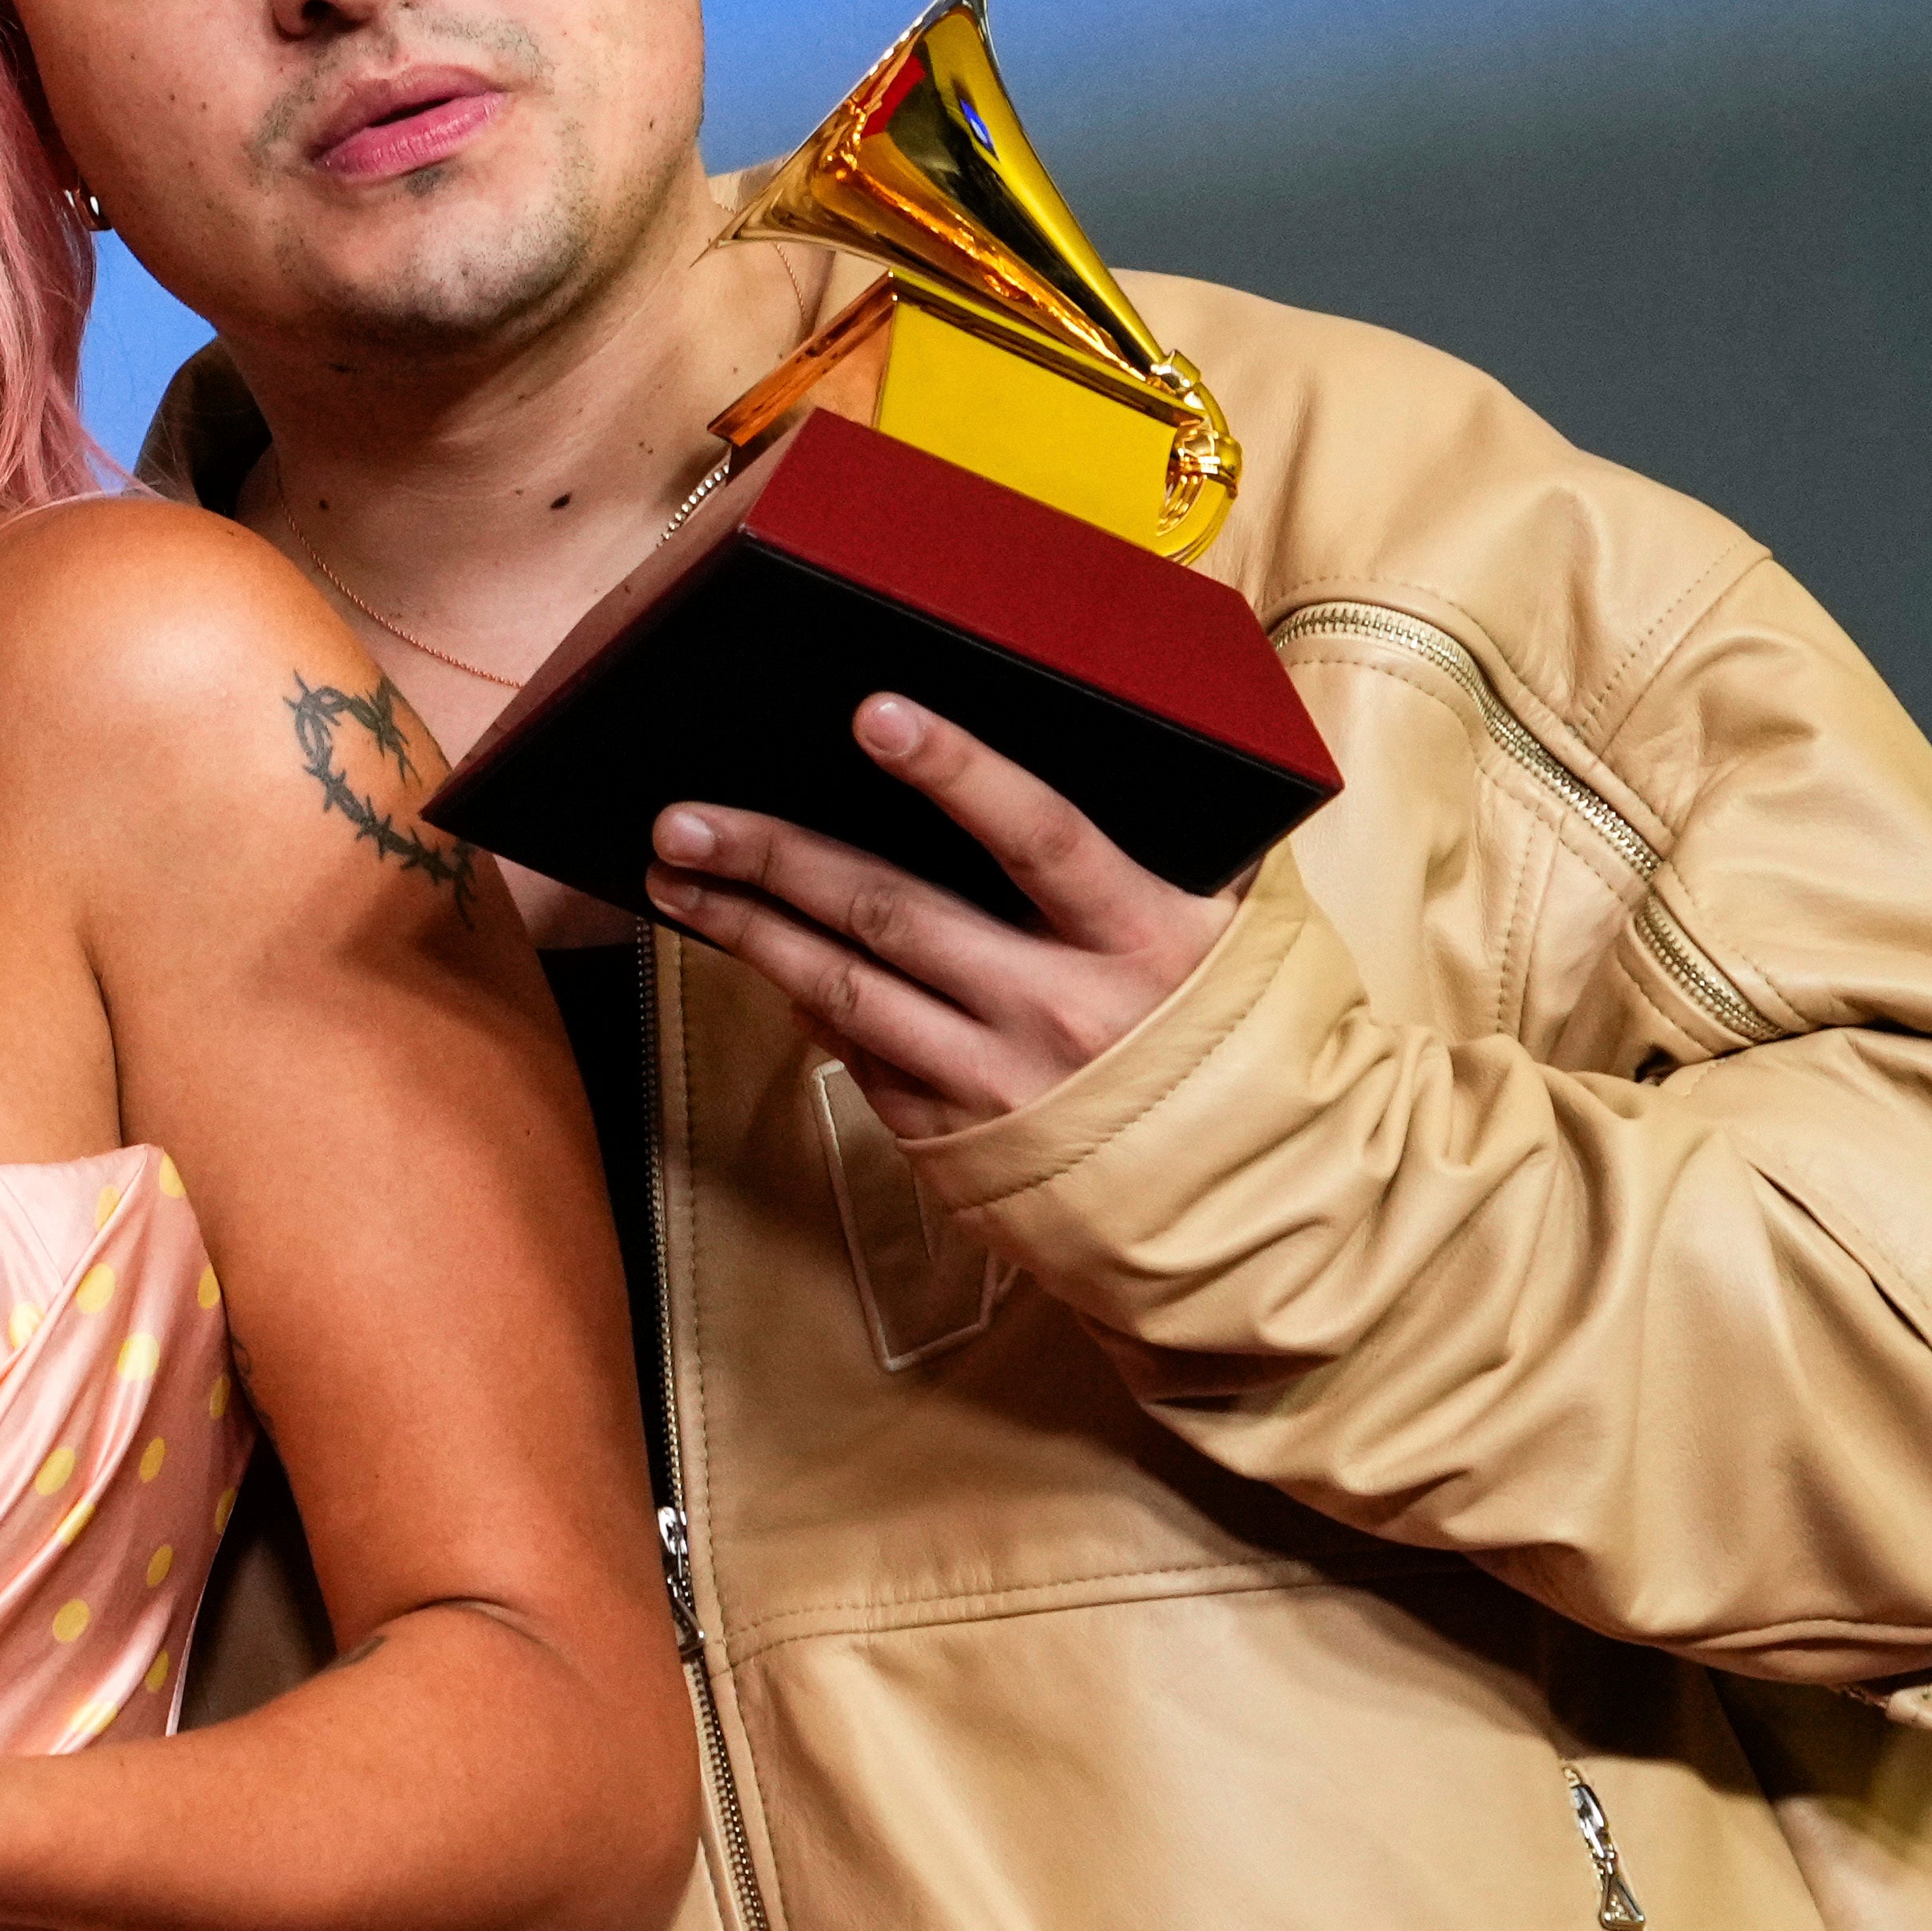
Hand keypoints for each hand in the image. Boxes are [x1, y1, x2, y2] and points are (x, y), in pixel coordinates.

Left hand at [642, 692, 1242, 1135]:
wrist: (1255, 1217)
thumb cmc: (1242, 1048)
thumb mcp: (1238, 941)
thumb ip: (1173, 858)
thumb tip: (1103, 756)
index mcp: (1145, 939)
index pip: (1039, 835)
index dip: (956, 771)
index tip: (873, 713)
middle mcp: (1063, 1011)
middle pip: (893, 912)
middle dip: (776, 857)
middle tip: (684, 816)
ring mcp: (1000, 1083)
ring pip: (846, 990)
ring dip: (749, 930)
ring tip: (676, 877)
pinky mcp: (956, 1142)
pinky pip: (862, 1057)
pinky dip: (804, 1004)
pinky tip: (753, 957)